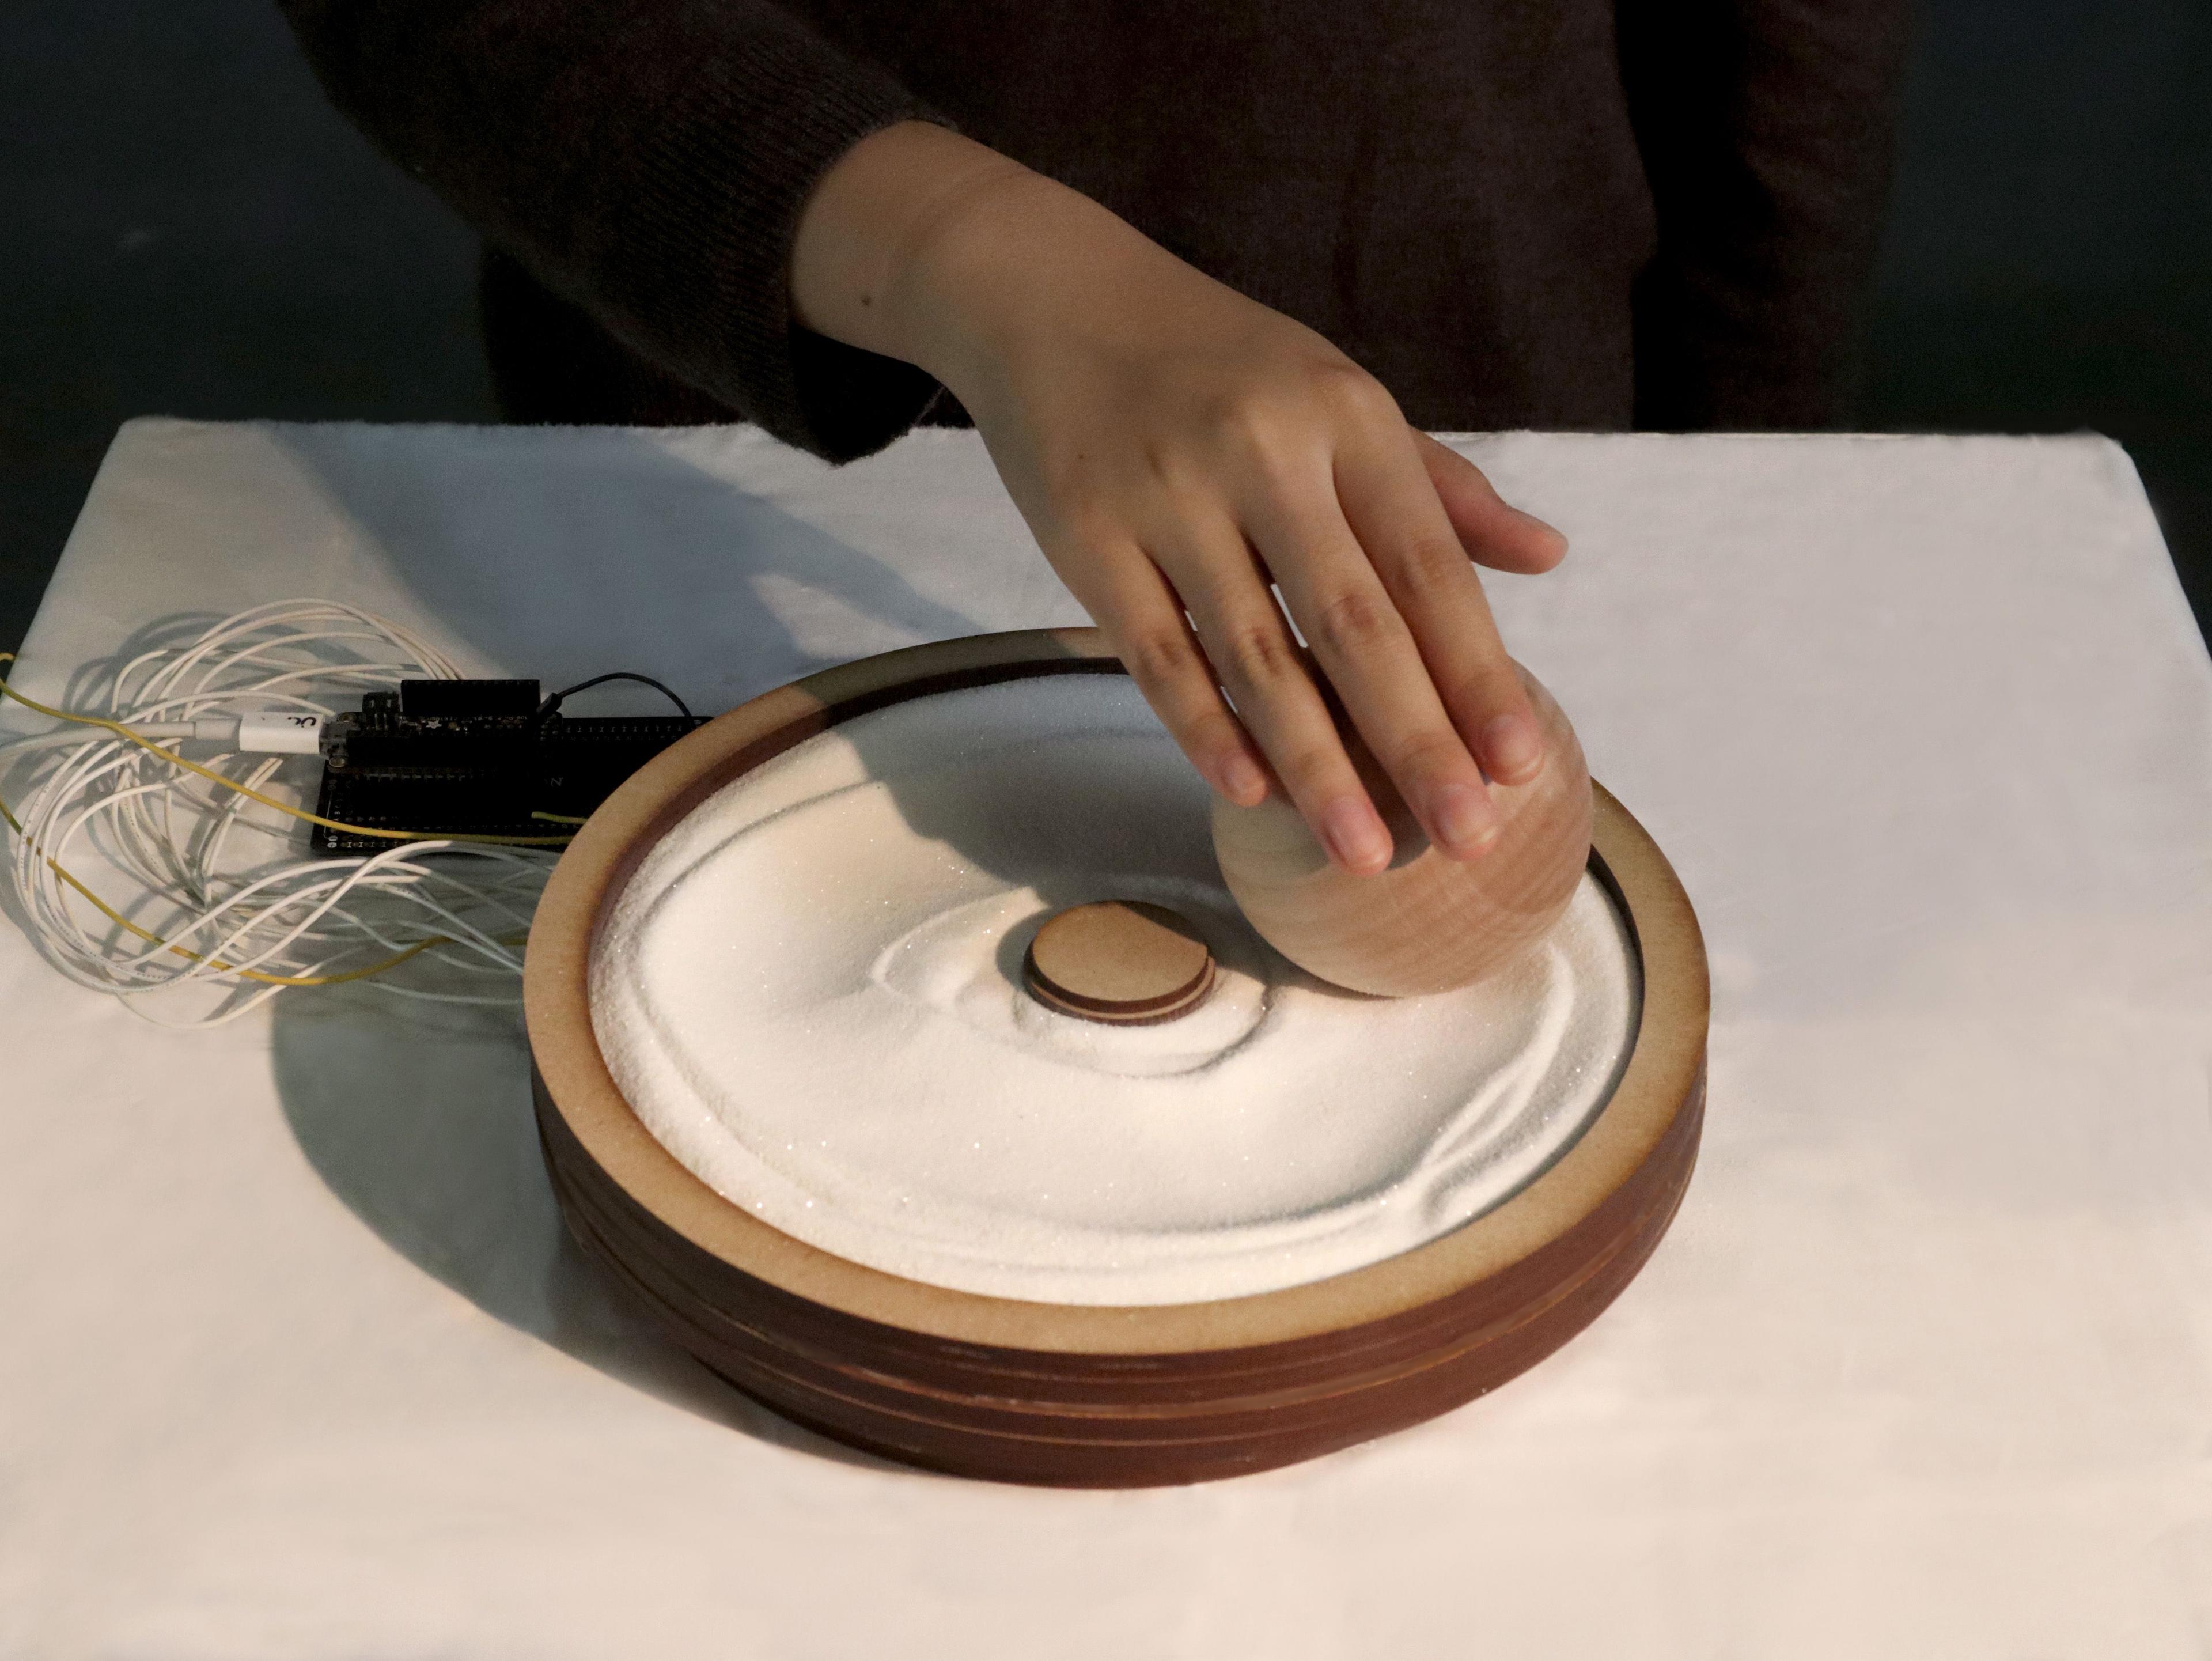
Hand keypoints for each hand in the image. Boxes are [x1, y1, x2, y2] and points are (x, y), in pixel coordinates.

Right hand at [792, 124, 1565, 872]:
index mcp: (1344, 416)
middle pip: (1354, 621)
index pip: (1427, 563)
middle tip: (1468, 838)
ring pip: (1254, 655)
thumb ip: (1439, 486)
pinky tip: (1250, 792)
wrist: (1051, 296)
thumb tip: (1549, 558)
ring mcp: (1168, 494)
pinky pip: (1156, 652)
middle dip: (1416, 740)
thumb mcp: (1336, 395)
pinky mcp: (1086, 534)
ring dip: (1315, 765)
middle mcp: (1263, 450)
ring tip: (1362, 853)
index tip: (1521, 761)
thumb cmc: (1218, 362)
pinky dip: (1204, 727)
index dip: (1476, 669)